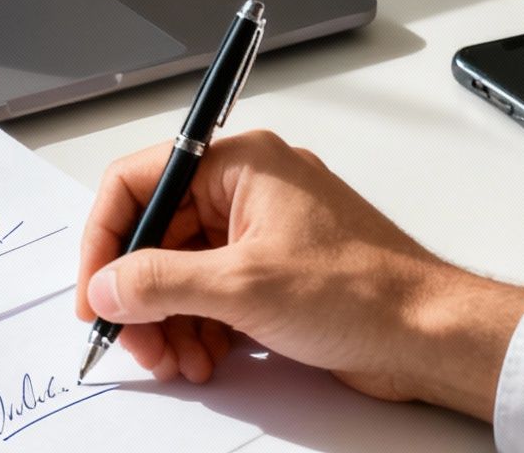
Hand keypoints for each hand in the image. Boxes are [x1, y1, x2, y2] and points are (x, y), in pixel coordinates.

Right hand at [75, 130, 523, 420]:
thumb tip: (109, 285)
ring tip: (175, 360)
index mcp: (239, 163)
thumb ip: (161, 282)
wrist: (428, 334)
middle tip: (135, 340)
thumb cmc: (364, 290)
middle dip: (140, 294)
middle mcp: (246, 188)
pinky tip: (203, 359)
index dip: (106, 239)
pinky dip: (198, 327)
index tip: (94, 291)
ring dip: (168, 319)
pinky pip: (212, 292)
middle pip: (156, 233)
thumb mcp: (243, 286)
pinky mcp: (273, 271)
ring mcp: (260, 231)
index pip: (140, 181)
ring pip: (181, 270)